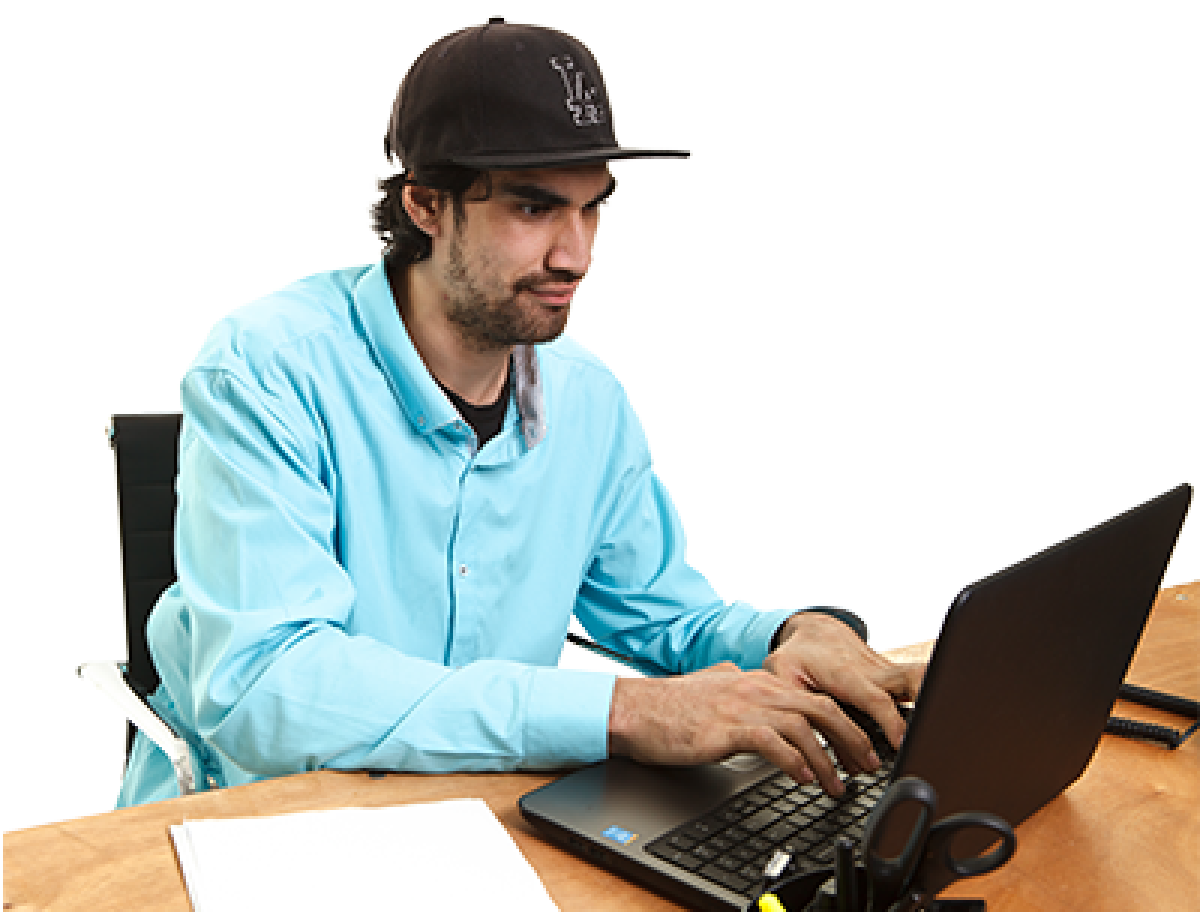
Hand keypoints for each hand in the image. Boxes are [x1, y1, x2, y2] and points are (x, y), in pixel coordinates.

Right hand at [608, 662, 887, 796]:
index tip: (860, 747)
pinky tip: (803, 777)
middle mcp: (755, 688)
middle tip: (867, 765)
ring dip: (827, 759)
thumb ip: (739, 687)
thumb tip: (749, 683)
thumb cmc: (669, 707)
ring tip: (837, 785)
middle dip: (851, 738)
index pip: (815, 697)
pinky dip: (793, 759)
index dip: (844, 723)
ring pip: (802, 726)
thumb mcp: (714, 688)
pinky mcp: (726, 727)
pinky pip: (771, 741)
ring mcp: (742, 705)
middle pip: (820, 707)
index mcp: (757, 681)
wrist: (634, 709)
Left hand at [764, 611, 926, 760]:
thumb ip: (797, 707)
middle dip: (928, 697)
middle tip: (937, 730)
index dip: (890, 721)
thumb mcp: (783, 675)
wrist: (815, 629)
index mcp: (846, 674)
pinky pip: (913, 686)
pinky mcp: (892, 677)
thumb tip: (812, 746)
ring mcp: (885, 672)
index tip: (901, 742)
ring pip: (919, 678)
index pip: (875, 698)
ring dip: (933, 695)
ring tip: (941, 730)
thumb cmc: (798, 654)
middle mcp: (872, 672)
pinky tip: (928, 726)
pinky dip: (924, 701)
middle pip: (911, 678)